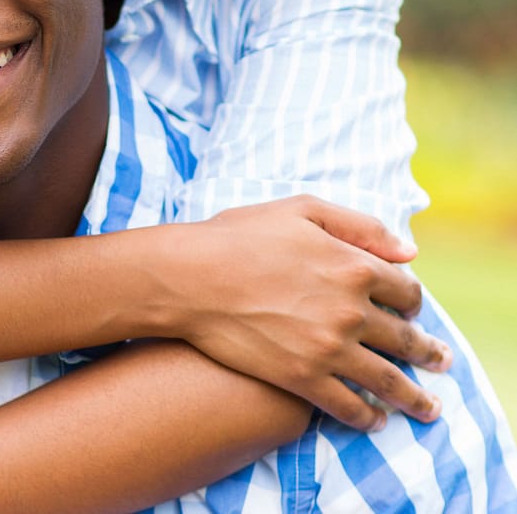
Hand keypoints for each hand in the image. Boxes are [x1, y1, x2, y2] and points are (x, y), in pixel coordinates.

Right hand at [163, 195, 452, 430]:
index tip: (410, 309)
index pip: (406, 290)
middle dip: (428, 351)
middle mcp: (351, 310)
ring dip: (414, 397)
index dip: (412, 300)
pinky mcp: (303, 378)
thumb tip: (408, 252)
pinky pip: (350, 407)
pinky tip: (375, 419)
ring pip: (388, 381)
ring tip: (428, 408)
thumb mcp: (300, 210)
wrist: (189, 277)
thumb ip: (358, 225)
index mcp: (354, 265)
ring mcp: (329, 349)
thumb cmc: (239, 235)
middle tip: (441, 361)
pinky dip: (368, 417)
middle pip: (406, 338)